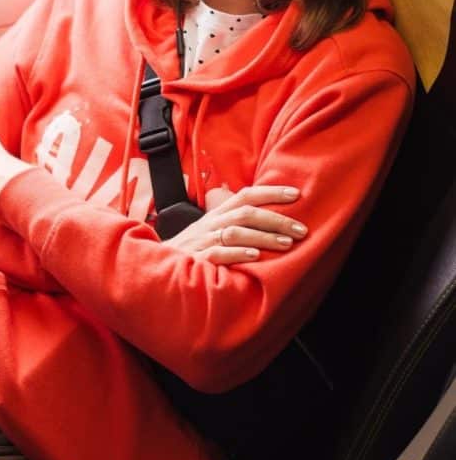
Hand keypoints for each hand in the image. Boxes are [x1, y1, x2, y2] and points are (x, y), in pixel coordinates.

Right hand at [165, 186, 306, 263]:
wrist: (159, 267)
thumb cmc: (192, 249)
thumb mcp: (211, 230)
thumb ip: (235, 223)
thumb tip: (269, 219)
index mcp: (217, 214)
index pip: (246, 195)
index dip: (271, 192)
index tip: (296, 195)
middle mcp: (211, 224)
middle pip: (246, 213)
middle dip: (276, 219)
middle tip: (301, 229)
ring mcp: (203, 240)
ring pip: (235, 232)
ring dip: (262, 237)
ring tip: (286, 244)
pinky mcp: (197, 259)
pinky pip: (218, 254)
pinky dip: (237, 253)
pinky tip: (255, 256)